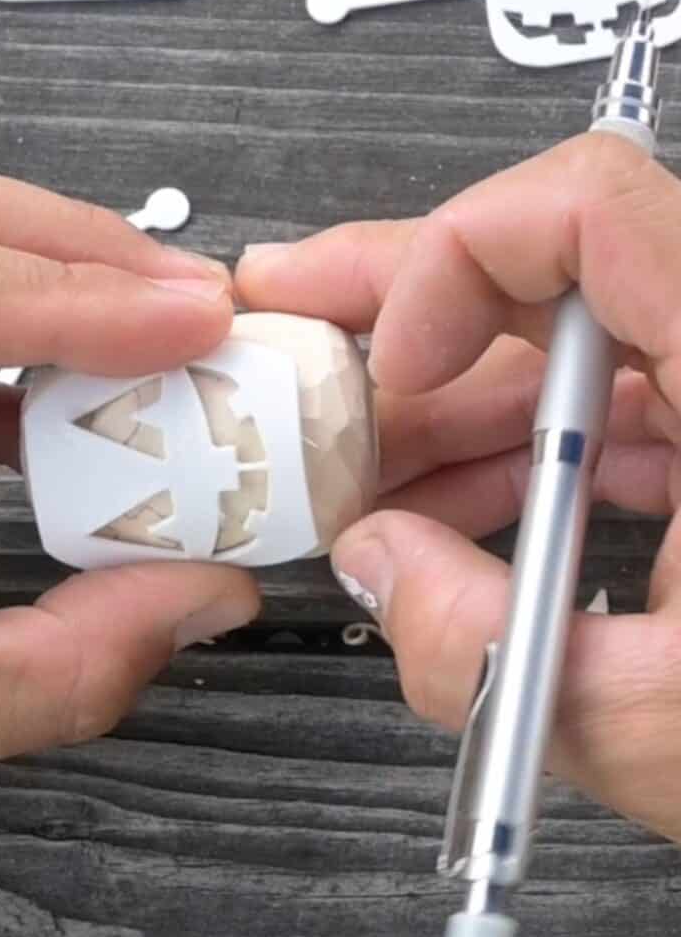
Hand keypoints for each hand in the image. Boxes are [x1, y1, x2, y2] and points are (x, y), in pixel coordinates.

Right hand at [236, 133, 680, 840]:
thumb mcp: (657, 727)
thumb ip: (476, 649)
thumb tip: (374, 563)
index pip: (590, 209)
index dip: (455, 261)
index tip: (393, 363)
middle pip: (541, 275)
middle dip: (393, 314)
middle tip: (291, 327)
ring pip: (546, 360)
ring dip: (432, 415)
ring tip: (349, 476)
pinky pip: (580, 422)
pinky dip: (493, 464)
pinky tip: (433, 518)